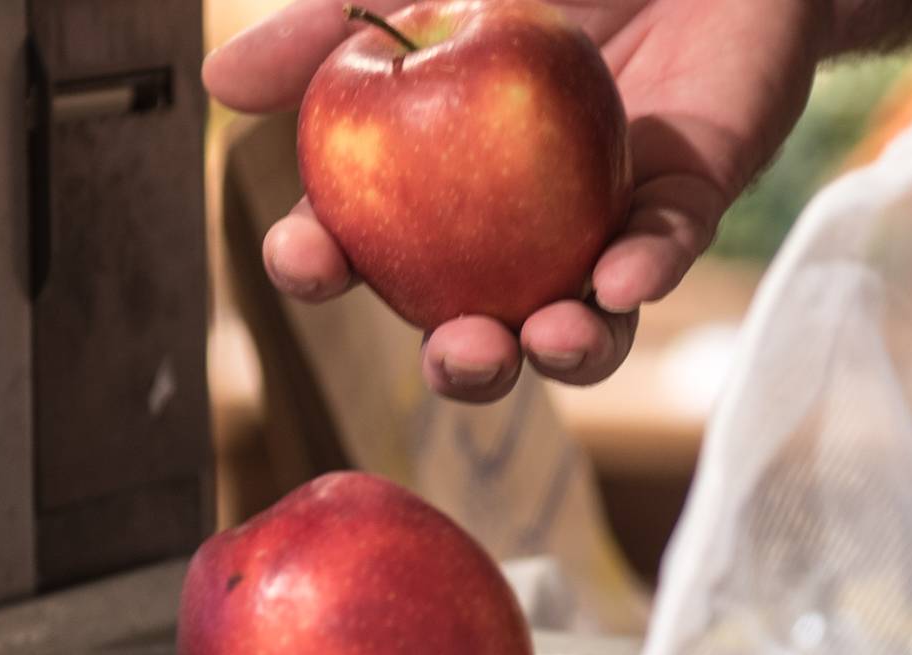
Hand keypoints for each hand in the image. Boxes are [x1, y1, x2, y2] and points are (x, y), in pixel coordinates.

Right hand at [205, 0, 822, 400]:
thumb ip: (325, 27)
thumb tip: (221, 82)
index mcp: (434, 182)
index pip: (364, 245)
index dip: (327, 264)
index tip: (306, 259)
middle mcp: (518, 225)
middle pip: (480, 326)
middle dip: (463, 363)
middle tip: (456, 353)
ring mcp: (605, 219)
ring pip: (586, 323)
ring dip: (565, 351)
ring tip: (548, 340)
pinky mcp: (690, 194)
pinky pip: (669, 245)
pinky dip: (648, 266)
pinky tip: (623, 277)